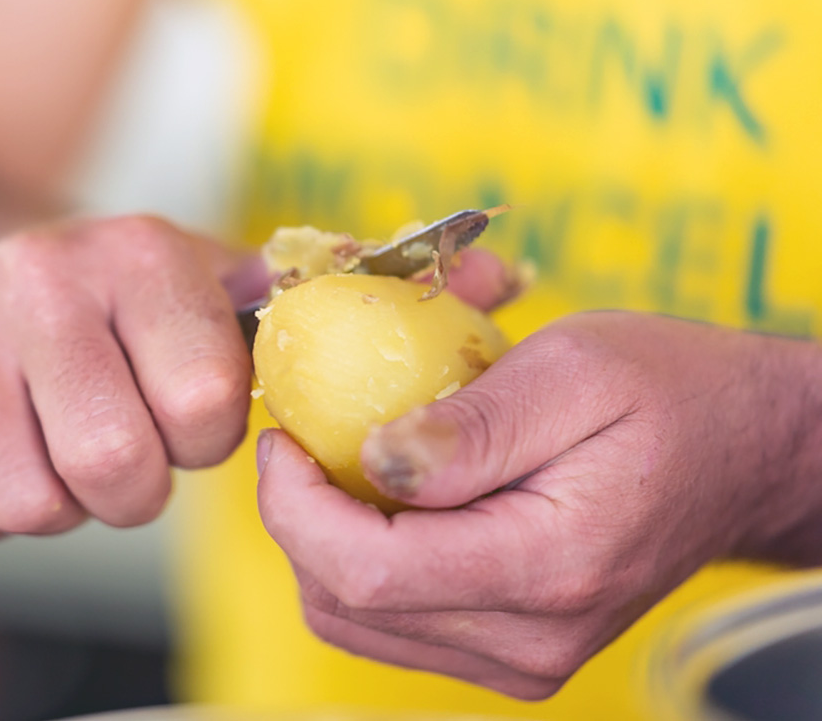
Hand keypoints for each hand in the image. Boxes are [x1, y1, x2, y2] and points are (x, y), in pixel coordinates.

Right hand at [0, 215, 267, 541]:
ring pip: (27, 505)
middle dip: (132, 490)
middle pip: (111, 466)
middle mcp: (37, 273)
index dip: (203, 443)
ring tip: (56, 445)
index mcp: (138, 251)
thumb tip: (364, 283)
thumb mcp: (202, 281)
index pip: (203, 407)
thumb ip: (281, 306)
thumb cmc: (108, 299)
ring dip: (57, 503)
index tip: (187, 420)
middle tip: (123, 454)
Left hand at [257, 308, 821, 698]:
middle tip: (302, 440)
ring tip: (339, 464)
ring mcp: (522, 658)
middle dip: (297, 521)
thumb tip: (369, 459)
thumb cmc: (669, 393)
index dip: (295, 508)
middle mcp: (532, 638)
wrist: (743, 454)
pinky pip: (394, 623)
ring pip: (358, 623)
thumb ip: (470, 426)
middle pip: (348, 606)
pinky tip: (382, 501)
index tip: (284, 439)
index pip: (369, 574)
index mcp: (549, 565)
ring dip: (323, 542)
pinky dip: (362, 562)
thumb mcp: (573, 369)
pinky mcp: (511, 652)